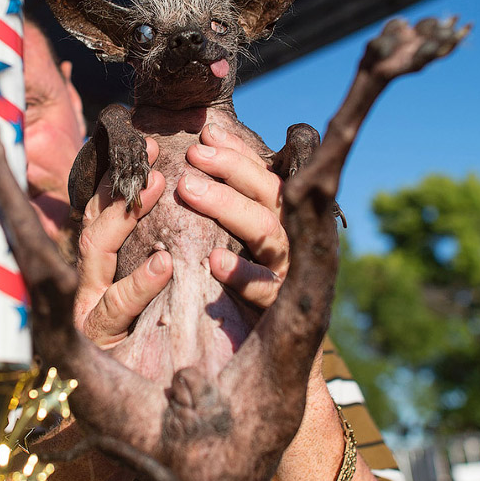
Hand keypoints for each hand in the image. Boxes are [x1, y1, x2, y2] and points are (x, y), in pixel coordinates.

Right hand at [72, 138, 171, 348]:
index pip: (102, 211)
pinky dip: (136, 284)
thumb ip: (150, 255)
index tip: (146, 143)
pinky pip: (114, 309)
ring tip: (155, 190)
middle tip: (151, 162)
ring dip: (121, 223)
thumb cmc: (156, 347)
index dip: (121, 176)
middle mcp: (87, 288)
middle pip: (92, 228)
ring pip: (94, 257)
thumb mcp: (151, 292)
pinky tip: (163, 265)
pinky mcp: (98, 343)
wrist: (144, 415)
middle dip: (119, 191)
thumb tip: (182, 194)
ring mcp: (89, 315)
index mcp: (101, 271)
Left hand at [177, 123, 289, 307]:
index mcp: (281, 214)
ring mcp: (286, 268)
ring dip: (228, 207)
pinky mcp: (278, 304)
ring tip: (189, 190)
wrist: (269, 346)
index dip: (238, 151)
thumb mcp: (236, 230)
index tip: (207, 134)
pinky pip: (264, 288)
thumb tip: (206, 135)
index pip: (264, 172)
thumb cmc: (245, 276)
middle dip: (232, 169)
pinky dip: (241, 274)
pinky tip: (214, 261)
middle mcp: (290, 235)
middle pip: (270, 192)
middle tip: (193, 155)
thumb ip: (229, 193)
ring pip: (266, 231)